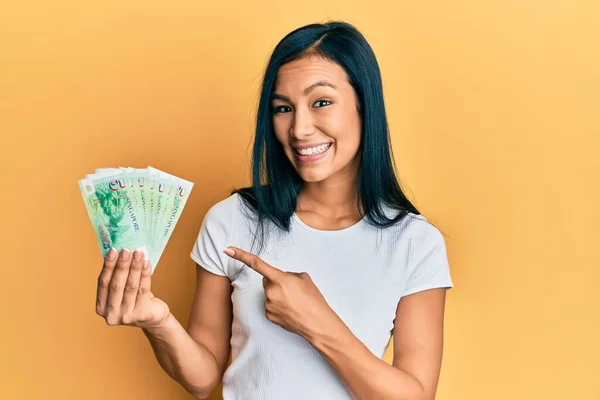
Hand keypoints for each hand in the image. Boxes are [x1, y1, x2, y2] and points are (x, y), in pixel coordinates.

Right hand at [96, 248, 169, 328]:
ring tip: (138, 253)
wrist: (153, 317)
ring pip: (130, 286)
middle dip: (122, 265)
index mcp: (101, 307)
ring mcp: (126, 316)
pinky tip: (146, 263)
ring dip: (135, 267)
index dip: (108, 266)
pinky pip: (143, 289)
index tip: (113, 251)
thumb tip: (119, 252)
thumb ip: (117, 276)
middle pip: (116, 285)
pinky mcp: (141, 314)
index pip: (102, 283)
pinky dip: (145, 274)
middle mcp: (111, 314)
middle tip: (126, 250)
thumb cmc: (135, 300)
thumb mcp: (122, 291)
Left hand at [223, 246, 337, 339]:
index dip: (241, 255)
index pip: (257, 264)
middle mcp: (270, 292)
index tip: (228, 249)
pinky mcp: (268, 316)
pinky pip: (270, 306)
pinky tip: (290, 310)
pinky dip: (278, 306)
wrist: (317, 323)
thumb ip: (288, 275)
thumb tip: (281, 278)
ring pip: (269, 294)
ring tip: (294, 302)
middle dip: (276, 282)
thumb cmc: (314, 300)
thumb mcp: (304, 279)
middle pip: (267, 281)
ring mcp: (268, 305)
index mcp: (280, 279)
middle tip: (292, 290)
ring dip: (278, 295)